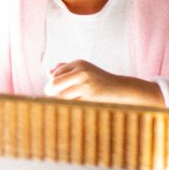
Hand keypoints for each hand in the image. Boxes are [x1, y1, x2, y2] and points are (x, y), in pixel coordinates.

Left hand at [46, 60, 163, 105]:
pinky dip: (68, 106)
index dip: (51, 83)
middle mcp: (82, 71)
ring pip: (61, 96)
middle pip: (54, 84)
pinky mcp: (90, 97)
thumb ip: (65, 69)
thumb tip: (48, 72)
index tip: (53, 89)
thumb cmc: (97, 80)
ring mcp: (86, 84)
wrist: (120, 89)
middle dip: (49, 91)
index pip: (55, 74)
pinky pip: (71, 103)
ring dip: (58, 100)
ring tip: (61, 102)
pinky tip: (71, 106)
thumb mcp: (83, 69)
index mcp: (79, 63)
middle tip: (51, 96)